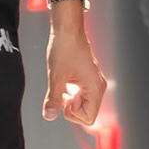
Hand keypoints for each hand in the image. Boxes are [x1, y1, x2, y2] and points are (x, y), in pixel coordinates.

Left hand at [42, 10, 106, 126]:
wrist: (68, 30)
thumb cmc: (64, 49)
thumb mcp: (55, 76)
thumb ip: (53, 98)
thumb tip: (49, 116)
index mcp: (95, 88)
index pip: (88, 118)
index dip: (72, 113)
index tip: (63, 98)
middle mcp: (98, 87)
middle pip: (87, 113)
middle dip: (71, 108)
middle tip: (62, 92)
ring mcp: (94, 82)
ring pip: (84, 104)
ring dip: (71, 100)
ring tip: (63, 85)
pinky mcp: (89, 78)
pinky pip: (82, 94)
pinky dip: (72, 93)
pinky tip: (65, 82)